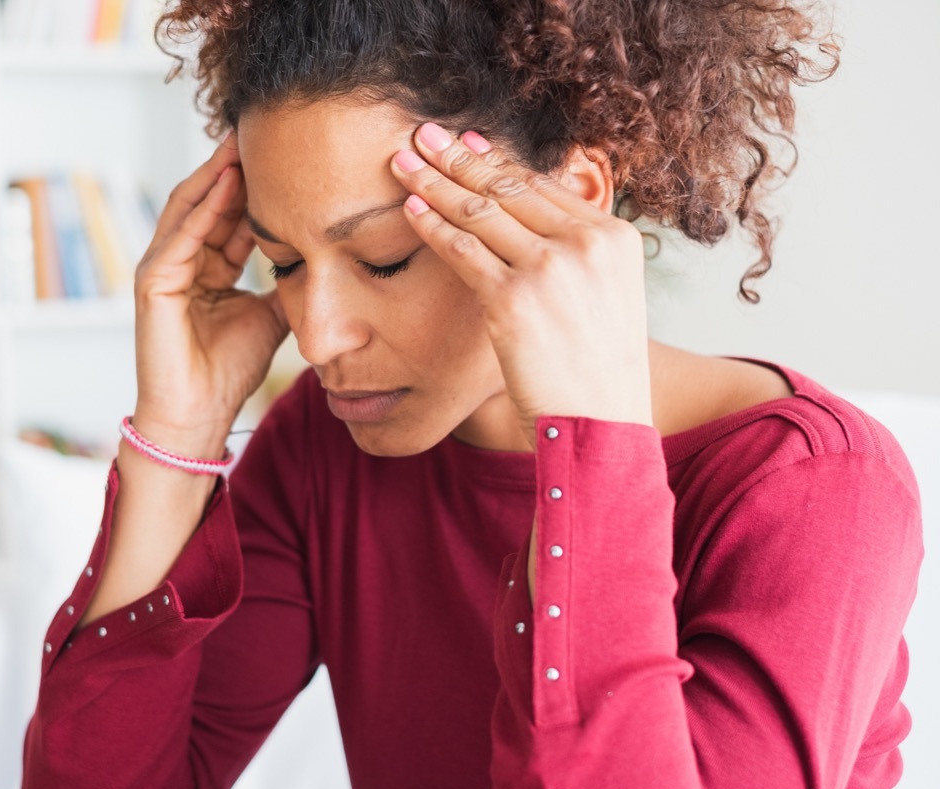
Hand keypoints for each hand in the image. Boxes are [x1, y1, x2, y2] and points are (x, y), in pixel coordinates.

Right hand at [132, 133, 289, 454]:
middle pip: (208, 201)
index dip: (256, 186)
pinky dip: (203, 208)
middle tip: (262, 130)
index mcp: (207, 268)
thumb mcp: (271, 314)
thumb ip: (286, 283)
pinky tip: (226, 181)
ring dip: (216, 174)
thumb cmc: (229, 370)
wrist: (199, 414)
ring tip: (242, 142)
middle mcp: (181, 261)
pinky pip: (181, 236)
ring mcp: (162, 269)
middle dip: (233, 166)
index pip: (230, 215)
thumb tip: (321, 257)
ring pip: (190, 208)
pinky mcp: (153, 283)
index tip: (286, 157)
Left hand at [389, 123, 653, 446]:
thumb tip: (538, 228)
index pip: (543, 185)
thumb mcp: (608, 300)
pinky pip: (461, 249)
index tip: (466, 142)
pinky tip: (409, 209)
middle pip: (508, 187)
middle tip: (423, 134)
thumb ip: (580, 257)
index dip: (497, 160)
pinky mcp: (513, 298)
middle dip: (458, 157)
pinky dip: (431, 226)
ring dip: (435, 181)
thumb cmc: (598, 372)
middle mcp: (586, 242)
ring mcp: (549, 268)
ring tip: (403, 161)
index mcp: (614, 237)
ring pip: (479, 211)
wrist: (601, 425)